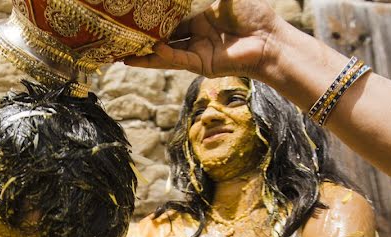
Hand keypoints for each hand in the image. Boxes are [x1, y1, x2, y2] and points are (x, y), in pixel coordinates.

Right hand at [124, 0, 281, 78]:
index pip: (170, 23)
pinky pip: (180, 60)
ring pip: (165, 56)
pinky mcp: (203, 65)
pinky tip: (154, 49)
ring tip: (124, 57)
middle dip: (142, 43)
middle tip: (119, 42)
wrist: (271, 39)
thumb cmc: (254, 15)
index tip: (133, 20)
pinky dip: (167, 56)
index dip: (152, 24)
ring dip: (146, 57)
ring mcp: (197, 54)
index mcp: (199, 22)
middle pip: (162, 42)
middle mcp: (195, 39)